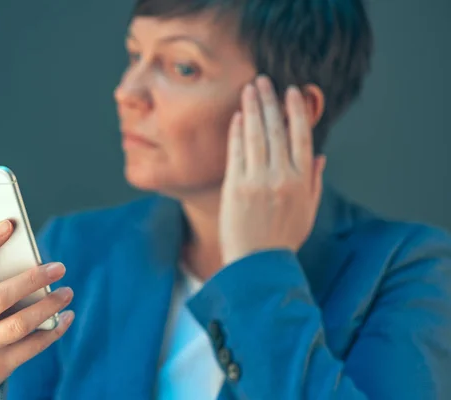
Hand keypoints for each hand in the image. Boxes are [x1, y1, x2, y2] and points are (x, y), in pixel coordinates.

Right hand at [0, 220, 73, 397]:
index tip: (9, 225)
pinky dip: (54, 331)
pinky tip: (66, 317)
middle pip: (0, 297)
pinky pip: (33, 347)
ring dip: (49, 306)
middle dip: (32, 279)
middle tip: (59, 267)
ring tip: (67, 292)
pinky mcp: (0, 364)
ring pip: (20, 324)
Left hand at [219, 76, 325, 265]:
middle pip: (276, 129)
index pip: (301, 135)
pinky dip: (236, 132)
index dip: (296, 110)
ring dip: (251, 108)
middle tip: (263, 81)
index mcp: (302, 180)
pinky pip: (236, 152)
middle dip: (269, 101)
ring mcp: (257, 180)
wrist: (257, 264)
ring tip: (249, 89)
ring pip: (255, 135)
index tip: (292, 91)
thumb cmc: (283, 239)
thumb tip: (320, 157)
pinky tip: (237, 116)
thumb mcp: (308, 211)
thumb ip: (314, 182)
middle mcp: (281, 176)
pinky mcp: (235, 186)